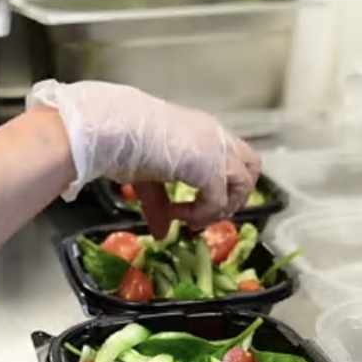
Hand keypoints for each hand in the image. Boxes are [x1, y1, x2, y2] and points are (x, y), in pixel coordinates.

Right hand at [26, 79, 260, 232]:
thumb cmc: (120, 140)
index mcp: (201, 131)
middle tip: (208, 213)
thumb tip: (162, 234)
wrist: (111, 127)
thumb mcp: (146, 177)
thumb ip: (160, 206)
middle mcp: (214, 136)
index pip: (231, 157)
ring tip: (194, 218)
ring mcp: (214, 149)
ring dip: (222, 207)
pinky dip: (202, 213)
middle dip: (235, 195)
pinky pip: (218, 200)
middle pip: (250, 167)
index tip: (198, 206)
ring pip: (244, 183)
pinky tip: (179, 214)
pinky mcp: (208, 166)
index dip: (222, 186)